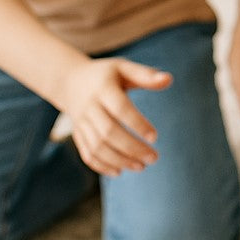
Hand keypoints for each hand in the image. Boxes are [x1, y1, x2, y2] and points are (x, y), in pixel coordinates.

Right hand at [62, 58, 171, 176]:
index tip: (155, 137)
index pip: (120, 109)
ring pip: (97, 146)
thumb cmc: (105, 74)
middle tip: (154, 158)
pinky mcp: (77, 135)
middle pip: (108, 132)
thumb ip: (145, 75)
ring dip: (119, 160)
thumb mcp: (124, 68)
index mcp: (103, 89)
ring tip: (141, 166)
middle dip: (131, 148)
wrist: (69, 81)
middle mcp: (89, 107)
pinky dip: (102, 165)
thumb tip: (169, 79)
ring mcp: (81, 123)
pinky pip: (86, 154)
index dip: (137, 124)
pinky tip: (120, 171)